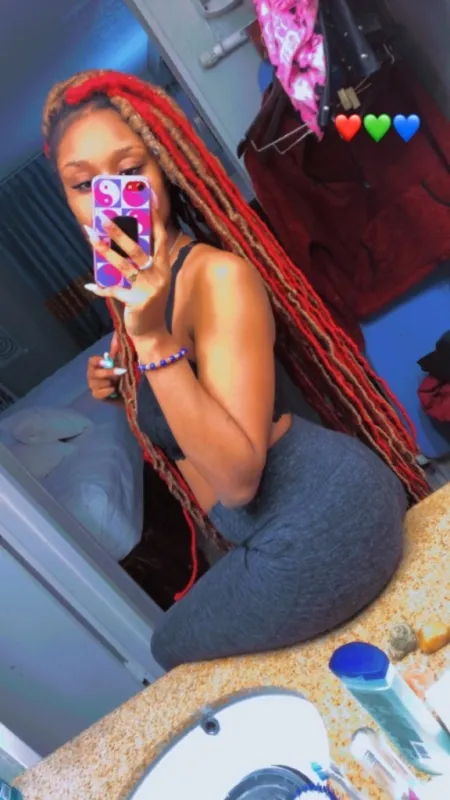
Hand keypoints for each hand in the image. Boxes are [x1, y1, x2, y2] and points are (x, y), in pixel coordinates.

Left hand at [84, 210, 171, 343]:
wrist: (153, 334)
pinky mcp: (137, 303)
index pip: (160, 238)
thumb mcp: (149, 281)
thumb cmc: (147, 304)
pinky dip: (101, 288)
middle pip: (138, 248)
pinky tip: (89, 285)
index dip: (154, 218)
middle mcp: (158, 275)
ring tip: (91, 236)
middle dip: (119, 231)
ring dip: (105, 250)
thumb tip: (118, 241)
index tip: (147, 199)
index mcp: (163, 267)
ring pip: (124, 266)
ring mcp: (149, 289)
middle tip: (103, 216)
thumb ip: (140, 263)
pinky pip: (115, 291)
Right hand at [86, 333, 125, 400]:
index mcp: (98, 365)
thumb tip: (117, 334)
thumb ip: (118, 348)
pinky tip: (113, 390)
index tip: (106, 361)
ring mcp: (94, 386)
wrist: (130, 391)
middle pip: (93, 373)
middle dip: (108, 373)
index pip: (92, 361)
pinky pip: (97, 394)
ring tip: (117, 383)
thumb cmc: (125, 374)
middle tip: (121, 372)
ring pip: (96, 384)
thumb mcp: (124, 359)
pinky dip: (106, 391)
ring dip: (108, 383)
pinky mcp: (97, 396)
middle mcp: (93, 375)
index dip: (97, 361)